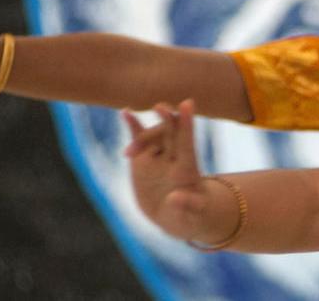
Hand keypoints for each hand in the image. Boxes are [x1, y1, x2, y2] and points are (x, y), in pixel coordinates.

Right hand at [122, 99, 223, 241]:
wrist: (177, 215)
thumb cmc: (192, 215)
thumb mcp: (193, 214)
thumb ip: (187, 205)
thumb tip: (174, 198)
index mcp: (188, 168)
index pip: (188, 142)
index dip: (187, 123)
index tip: (188, 103)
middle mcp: (174, 156)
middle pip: (170, 131)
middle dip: (165, 119)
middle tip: (153, 118)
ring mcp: (158, 155)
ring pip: (153, 133)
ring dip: (142, 133)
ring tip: (129, 153)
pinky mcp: (143, 158)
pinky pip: (138, 137)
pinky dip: (132, 124)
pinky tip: (126, 112)